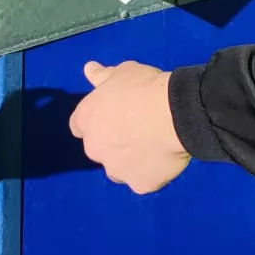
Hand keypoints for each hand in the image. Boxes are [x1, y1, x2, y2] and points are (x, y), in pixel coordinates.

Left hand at [69, 60, 188, 193]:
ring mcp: (116, 169)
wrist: (175, 114)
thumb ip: (103, 76)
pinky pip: (143, 180)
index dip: (95, 122)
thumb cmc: (144, 88)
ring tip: (152, 146)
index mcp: (86, 119)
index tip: (111, 117)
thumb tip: (89, 69)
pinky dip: (151, 172)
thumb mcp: (122, 72)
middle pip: (99, 149)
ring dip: (129, 161)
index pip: (79, 126)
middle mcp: (94, 148)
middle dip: (112, 143)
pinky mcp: (140, 185)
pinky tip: (164, 159)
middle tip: (137, 129)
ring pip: (119, 169)